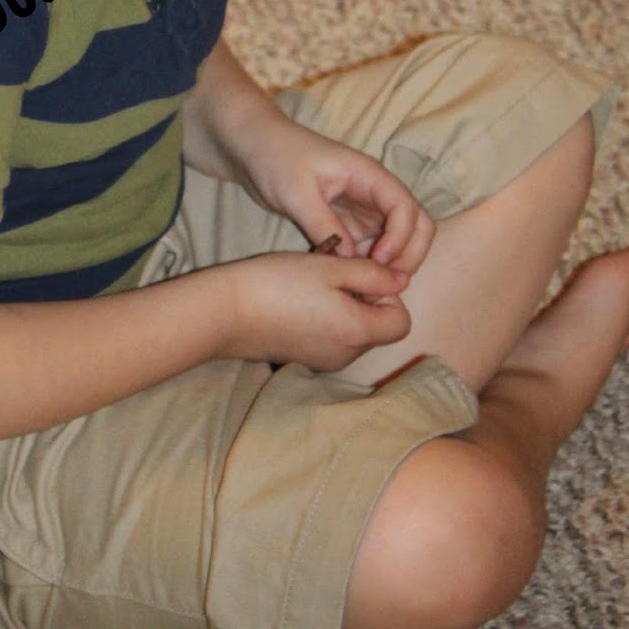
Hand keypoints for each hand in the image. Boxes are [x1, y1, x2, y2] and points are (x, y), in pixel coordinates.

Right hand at [224, 250, 411, 370]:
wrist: (225, 312)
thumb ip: (373, 274)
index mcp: (358, 333)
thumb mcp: (331, 267)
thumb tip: (402, 280)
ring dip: (343, 309)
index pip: (401, 322)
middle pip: (377, 329)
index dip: (389, 296)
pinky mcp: (303, 361)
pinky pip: (329, 340)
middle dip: (364, 300)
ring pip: (352, 334)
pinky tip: (297, 303)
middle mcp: (345, 356)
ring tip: (311, 287)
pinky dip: (323, 321)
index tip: (360, 277)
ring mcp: (323, 362)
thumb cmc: (279, 283)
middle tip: (332, 276)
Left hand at [241, 108, 435, 278]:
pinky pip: (372, 247)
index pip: (405, 207)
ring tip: (369, 288)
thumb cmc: (276, 158)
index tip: (378, 261)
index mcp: (368, 175)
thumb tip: (350, 260)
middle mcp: (374, 192)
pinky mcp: (349, 223)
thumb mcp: (296, 193)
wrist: (255, 148)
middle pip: (416, 224)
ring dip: (392, 264)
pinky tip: (353, 281)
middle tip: (387, 283)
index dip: (400, 238)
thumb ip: (324, 225)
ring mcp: (364, 209)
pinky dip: (370, 265)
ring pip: (398, 239)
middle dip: (410, 254)